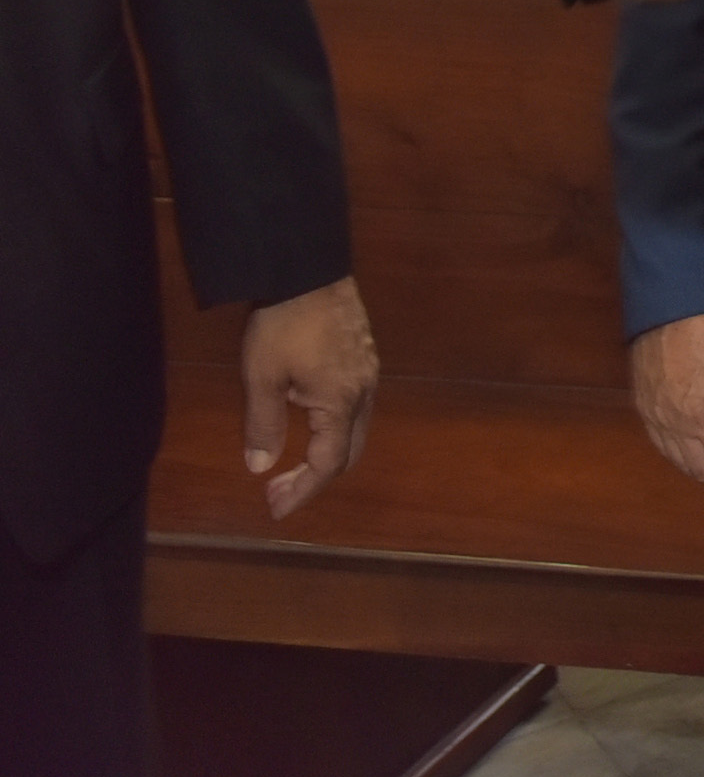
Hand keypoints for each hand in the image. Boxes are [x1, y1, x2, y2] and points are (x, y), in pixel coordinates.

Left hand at [239, 276, 376, 519]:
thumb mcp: (262, 377)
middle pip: (350, 452)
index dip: (302, 491)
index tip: (273, 508)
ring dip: (327, 452)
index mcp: (340, 403)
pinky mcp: (366, 356)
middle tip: (278, 490)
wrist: (309, 269)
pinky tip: (309, 419)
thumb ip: (263, 425)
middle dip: (315, 478)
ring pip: (357, 429)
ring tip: (292, 461)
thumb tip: (260, 468)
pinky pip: (357, 406)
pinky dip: (334, 428)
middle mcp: (364, 392)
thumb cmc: (282, 325)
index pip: (327, 463)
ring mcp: (369, 373)